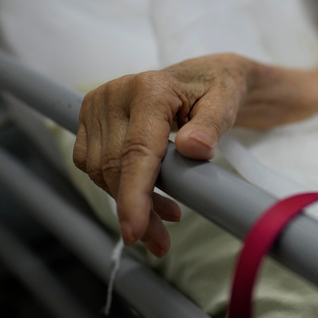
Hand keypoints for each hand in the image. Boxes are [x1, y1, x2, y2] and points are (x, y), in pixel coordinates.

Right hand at [72, 54, 251, 255]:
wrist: (207, 75)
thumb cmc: (219, 87)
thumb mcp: (227, 102)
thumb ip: (212, 125)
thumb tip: (194, 149)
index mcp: (150, 90)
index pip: (136, 152)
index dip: (134, 195)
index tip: (135, 230)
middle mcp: (115, 95)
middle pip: (116, 168)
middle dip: (137, 210)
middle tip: (161, 242)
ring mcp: (98, 105)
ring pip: (101, 171)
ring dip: (130, 202)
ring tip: (165, 216)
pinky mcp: (90, 118)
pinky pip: (94, 165)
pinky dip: (119, 187)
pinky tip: (150, 196)